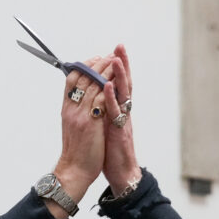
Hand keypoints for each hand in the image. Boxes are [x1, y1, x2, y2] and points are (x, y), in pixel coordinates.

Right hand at [50, 56, 111, 214]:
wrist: (74, 171)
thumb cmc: (76, 152)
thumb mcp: (72, 127)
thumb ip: (77, 112)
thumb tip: (83, 99)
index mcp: (66, 109)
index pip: (71, 79)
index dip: (84, 66)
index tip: (95, 59)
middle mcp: (71, 109)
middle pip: (83, 77)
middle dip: (97, 64)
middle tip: (109, 55)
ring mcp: (80, 115)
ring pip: (92, 84)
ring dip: (105, 70)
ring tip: (116, 61)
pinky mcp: (91, 122)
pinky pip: (101, 98)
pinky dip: (109, 87)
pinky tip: (117, 80)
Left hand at [102, 45, 141, 195]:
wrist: (120, 172)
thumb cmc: (110, 149)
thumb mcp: (105, 124)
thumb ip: (102, 109)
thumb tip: (94, 95)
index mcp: (118, 109)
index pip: (118, 83)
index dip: (117, 67)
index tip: (114, 50)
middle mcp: (122, 112)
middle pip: (124, 83)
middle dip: (122, 64)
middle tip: (119, 46)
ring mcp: (122, 121)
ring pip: (122, 95)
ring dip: (119, 76)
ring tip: (115, 59)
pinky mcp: (119, 132)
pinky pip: (115, 112)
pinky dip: (111, 98)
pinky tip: (106, 86)